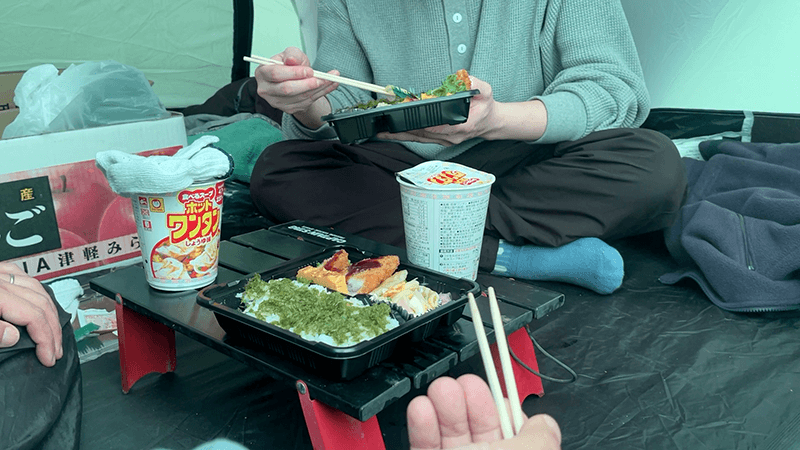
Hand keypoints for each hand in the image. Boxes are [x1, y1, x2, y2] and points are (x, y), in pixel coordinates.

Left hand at [0, 262, 62, 366]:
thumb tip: (14, 337)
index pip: (33, 316)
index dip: (46, 340)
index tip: (48, 357)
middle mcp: (0, 281)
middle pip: (41, 304)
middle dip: (53, 331)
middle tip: (55, 350)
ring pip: (37, 288)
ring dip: (49, 311)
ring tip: (53, 331)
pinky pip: (22, 276)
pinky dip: (35, 290)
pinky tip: (38, 299)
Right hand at [254, 46, 338, 125]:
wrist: (294, 78)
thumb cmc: (289, 64)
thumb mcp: (291, 54)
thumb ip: (292, 54)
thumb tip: (292, 60)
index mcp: (262, 73)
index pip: (276, 74)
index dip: (294, 73)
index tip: (309, 70)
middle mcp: (266, 90)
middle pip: (287, 89)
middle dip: (307, 84)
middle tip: (322, 78)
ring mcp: (277, 102)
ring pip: (300, 97)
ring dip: (319, 88)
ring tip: (333, 78)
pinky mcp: (289, 109)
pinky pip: (308, 102)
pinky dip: (322, 93)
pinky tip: (331, 85)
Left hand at [377, 77, 497, 145]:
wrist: (490, 123)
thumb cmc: (486, 107)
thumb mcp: (486, 91)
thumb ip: (476, 84)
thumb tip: (465, 79)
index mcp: (462, 127)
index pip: (436, 127)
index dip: (419, 123)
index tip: (404, 118)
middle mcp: (450, 137)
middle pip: (422, 134)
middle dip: (401, 130)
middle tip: (383, 126)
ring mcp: (444, 141)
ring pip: (418, 139)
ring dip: (400, 135)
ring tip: (382, 132)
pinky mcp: (439, 141)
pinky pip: (420, 139)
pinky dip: (406, 136)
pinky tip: (393, 133)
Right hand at [407, 374, 561, 449]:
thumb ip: (541, 436)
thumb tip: (545, 423)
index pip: (511, 424)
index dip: (503, 400)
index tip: (494, 375)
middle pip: (478, 420)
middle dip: (470, 394)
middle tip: (464, 382)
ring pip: (450, 428)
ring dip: (444, 403)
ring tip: (442, 389)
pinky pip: (423, 442)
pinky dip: (421, 423)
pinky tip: (421, 407)